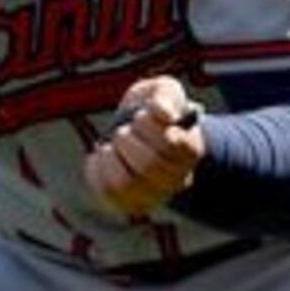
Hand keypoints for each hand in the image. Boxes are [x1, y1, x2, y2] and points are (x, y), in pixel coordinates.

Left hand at [82, 72, 204, 216]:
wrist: (136, 129)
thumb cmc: (152, 110)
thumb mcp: (163, 90)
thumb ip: (165, 95)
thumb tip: (163, 113)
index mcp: (190, 149)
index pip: (175, 146)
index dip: (152, 128)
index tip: (142, 116)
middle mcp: (176, 177)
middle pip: (149, 166)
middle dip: (129, 140)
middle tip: (125, 129)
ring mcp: (152, 193)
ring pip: (126, 183)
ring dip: (113, 156)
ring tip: (113, 144)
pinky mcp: (126, 200)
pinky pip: (107, 190)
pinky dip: (99, 167)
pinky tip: (106, 155)